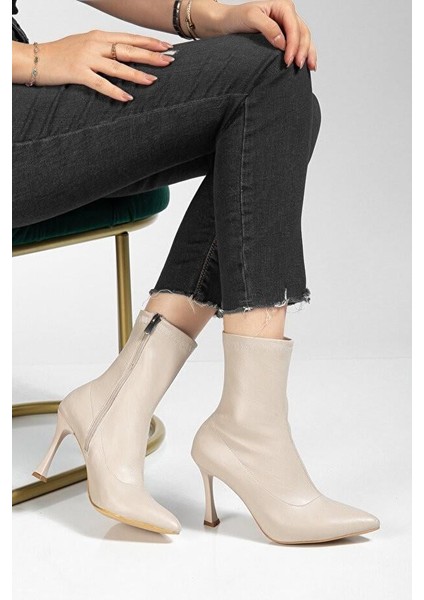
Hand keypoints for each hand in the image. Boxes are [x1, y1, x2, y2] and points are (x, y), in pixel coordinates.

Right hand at [35, 30, 175, 101]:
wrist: (36, 58)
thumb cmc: (62, 54)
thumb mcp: (86, 44)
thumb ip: (106, 48)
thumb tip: (126, 53)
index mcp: (98, 36)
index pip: (129, 38)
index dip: (149, 42)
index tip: (166, 47)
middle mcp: (95, 45)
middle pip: (128, 50)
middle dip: (150, 56)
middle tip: (168, 61)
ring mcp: (87, 59)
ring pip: (117, 67)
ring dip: (137, 74)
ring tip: (153, 80)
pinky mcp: (78, 73)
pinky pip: (100, 84)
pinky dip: (115, 91)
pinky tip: (127, 98)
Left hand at [215, 0, 316, 69]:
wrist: (226, 23)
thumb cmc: (236, 17)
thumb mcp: (251, 18)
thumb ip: (268, 28)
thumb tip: (283, 42)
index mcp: (282, 6)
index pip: (294, 26)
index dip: (294, 44)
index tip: (288, 60)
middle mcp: (287, 14)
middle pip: (303, 32)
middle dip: (303, 50)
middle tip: (298, 66)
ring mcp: (286, 24)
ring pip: (304, 38)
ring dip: (308, 52)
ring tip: (309, 67)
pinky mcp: (284, 34)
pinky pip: (299, 43)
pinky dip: (304, 53)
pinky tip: (308, 63)